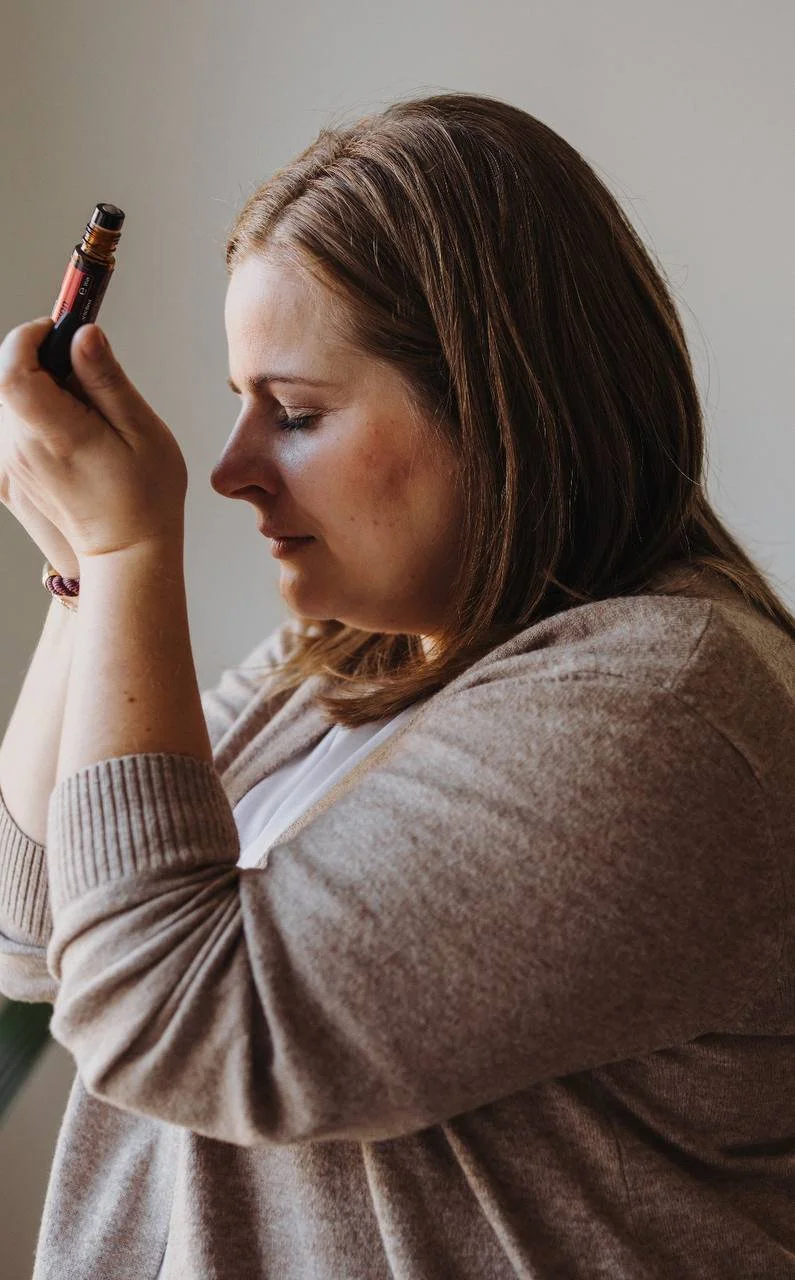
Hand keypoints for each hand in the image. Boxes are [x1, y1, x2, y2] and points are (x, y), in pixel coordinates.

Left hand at [0, 317, 187, 563]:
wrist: (127, 553)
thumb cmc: (147, 497)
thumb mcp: (142, 431)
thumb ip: (106, 380)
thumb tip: (83, 334)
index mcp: (56, 435)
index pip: (11, 370)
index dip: (26, 339)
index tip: (56, 331)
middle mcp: (21, 450)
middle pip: (8, 379)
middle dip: (40, 362)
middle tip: (83, 376)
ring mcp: (10, 465)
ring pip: (8, 401)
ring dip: (38, 391)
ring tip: (81, 414)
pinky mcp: (8, 477)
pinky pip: (9, 426)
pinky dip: (32, 415)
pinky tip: (66, 434)